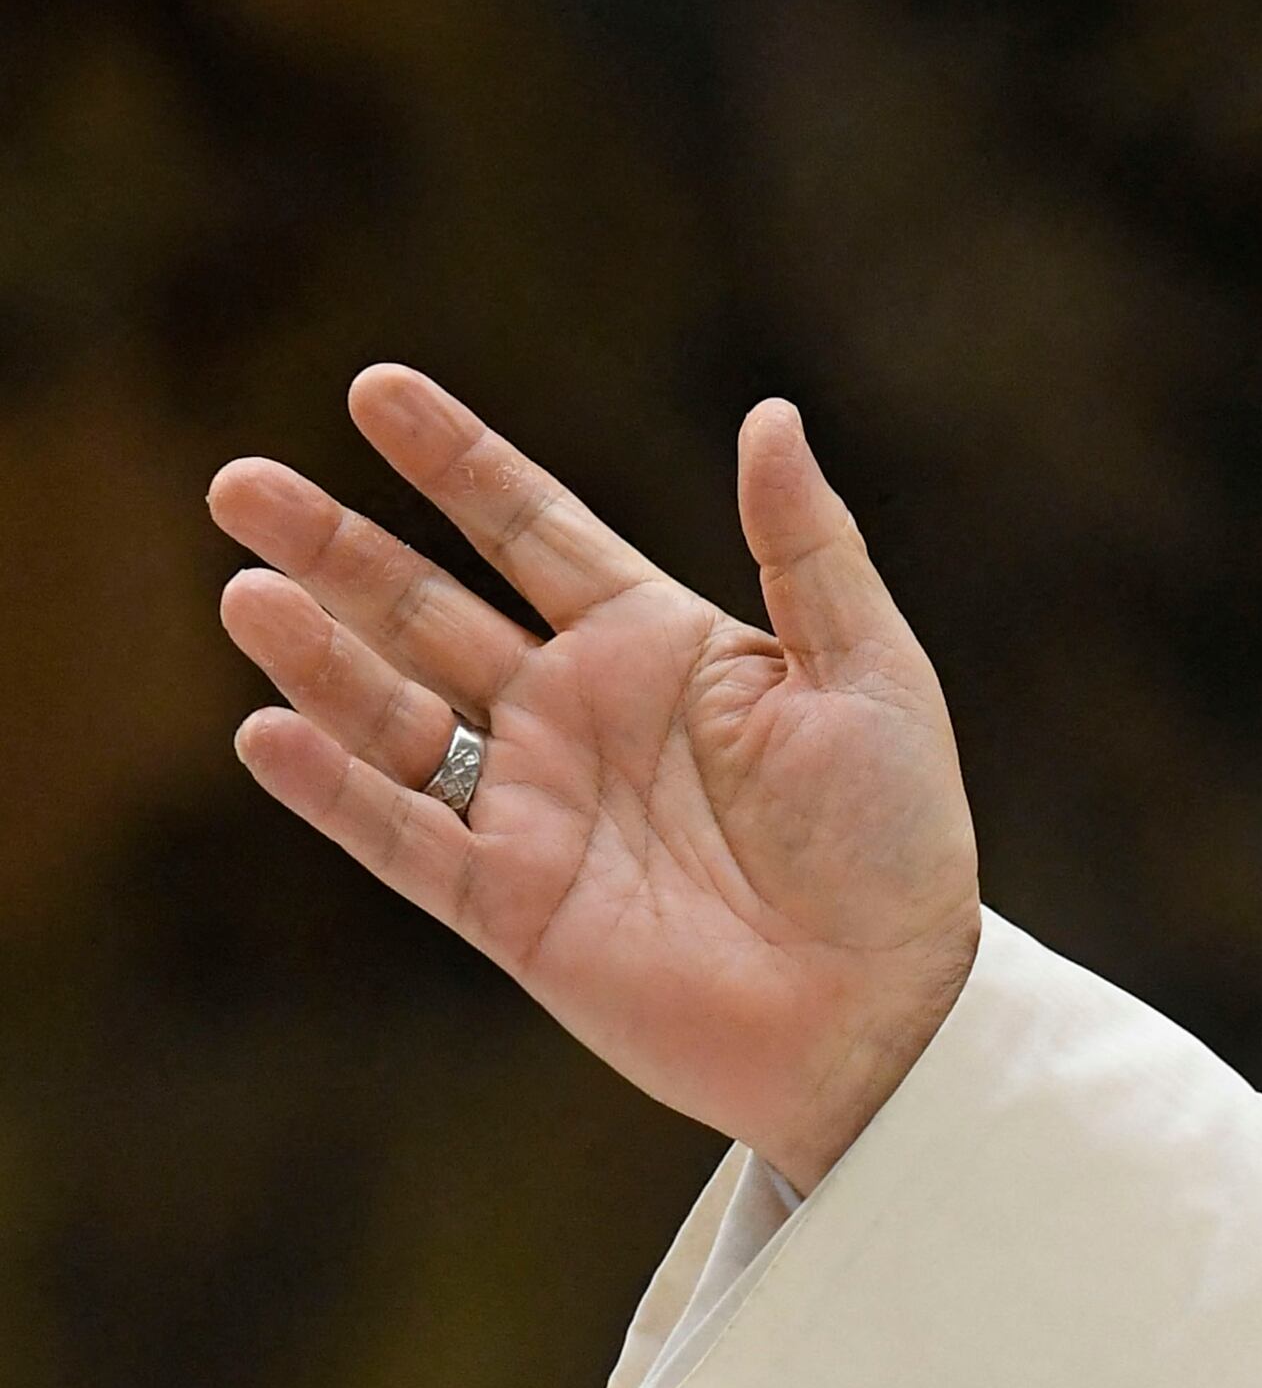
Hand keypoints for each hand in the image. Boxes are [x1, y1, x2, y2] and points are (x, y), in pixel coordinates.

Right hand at [210, 370, 979, 1189]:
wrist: (889, 999)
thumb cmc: (896, 834)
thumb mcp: (868, 668)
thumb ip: (807, 545)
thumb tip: (771, 415)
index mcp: (656, 642)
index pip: (530, 527)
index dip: (454, 460)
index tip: (372, 387)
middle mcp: (575, 712)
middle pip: (427, 607)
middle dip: (334, 546)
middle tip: (239, 483)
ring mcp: (533, 805)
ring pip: (394, 713)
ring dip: (317, 656)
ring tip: (246, 591)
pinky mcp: (510, 903)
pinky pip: (402, 836)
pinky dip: (334, 788)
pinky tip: (268, 731)